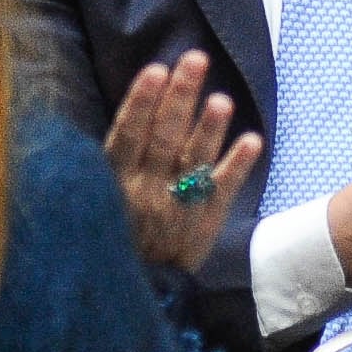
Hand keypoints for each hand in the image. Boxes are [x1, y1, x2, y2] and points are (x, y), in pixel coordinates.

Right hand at [105, 52, 265, 270]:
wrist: (137, 292)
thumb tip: (126, 111)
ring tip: (222, 99)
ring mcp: (178, 206)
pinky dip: (237, 166)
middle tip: (196, 59)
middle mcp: (147, 191)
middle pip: (165, 137)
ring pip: (194, 162)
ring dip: (209, 129)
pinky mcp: (205, 220)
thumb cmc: (115, 233)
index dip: (142, 102)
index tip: (156, 70)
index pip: (128, 135)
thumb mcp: (98, 200)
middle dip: (181, 97)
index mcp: (116, 183)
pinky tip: (253, 140)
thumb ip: (112, 162)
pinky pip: (222, 191)